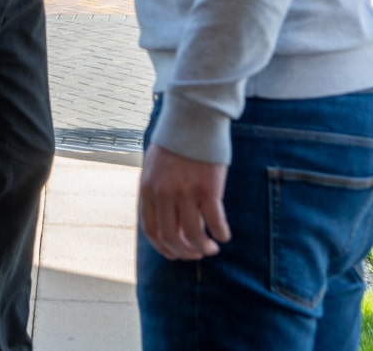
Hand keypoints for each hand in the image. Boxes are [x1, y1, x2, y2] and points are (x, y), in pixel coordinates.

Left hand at [138, 143, 230, 260]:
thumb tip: (167, 219)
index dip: (163, 247)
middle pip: (171, 237)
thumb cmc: (175, 142)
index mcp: (147, 188)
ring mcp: (185, 193)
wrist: (192, 118)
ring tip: (212, 247)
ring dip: (204, 247)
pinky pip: (216, 222)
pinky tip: (224, 235)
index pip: (150, 229)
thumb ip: (156, 190)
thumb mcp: (154, 166)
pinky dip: (221, 234)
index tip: (175, 254)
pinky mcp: (207, 190)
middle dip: (185, 252)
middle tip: (197, 254)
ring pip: (194, 235)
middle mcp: (163, 193)